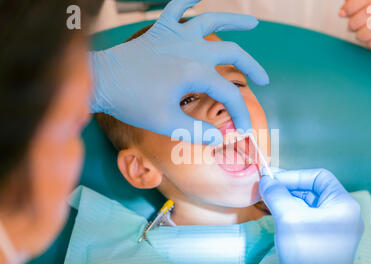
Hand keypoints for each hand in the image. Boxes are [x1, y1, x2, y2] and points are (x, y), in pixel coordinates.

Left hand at [89, 0, 268, 144]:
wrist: (102, 81)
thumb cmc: (132, 103)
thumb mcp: (165, 123)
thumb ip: (196, 132)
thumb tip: (220, 137)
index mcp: (194, 72)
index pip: (229, 93)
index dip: (241, 113)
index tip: (243, 129)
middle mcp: (190, 48)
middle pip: (232, 53)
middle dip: (252, 68)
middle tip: (263, 79)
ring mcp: (175, 35)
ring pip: (212, 20)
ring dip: (234, 21)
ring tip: (253, 23)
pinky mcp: (160, 29)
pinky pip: (177, 6)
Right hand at [259, 168, 363, 263]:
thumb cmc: (307, 254)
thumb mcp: (288, 218)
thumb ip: (277, 194)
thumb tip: (267, 180)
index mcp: (343, 204)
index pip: (319, 177)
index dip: (294, 176)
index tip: (272, 180)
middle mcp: (344, 214)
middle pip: (314, 190)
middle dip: (289, 188)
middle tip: (267, 189)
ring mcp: (337, 228)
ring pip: (310, 205)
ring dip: (289, 200)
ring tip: (269, 201)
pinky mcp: (327, 240)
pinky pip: (310, 218)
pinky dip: (293, 213)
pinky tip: (278, 214)